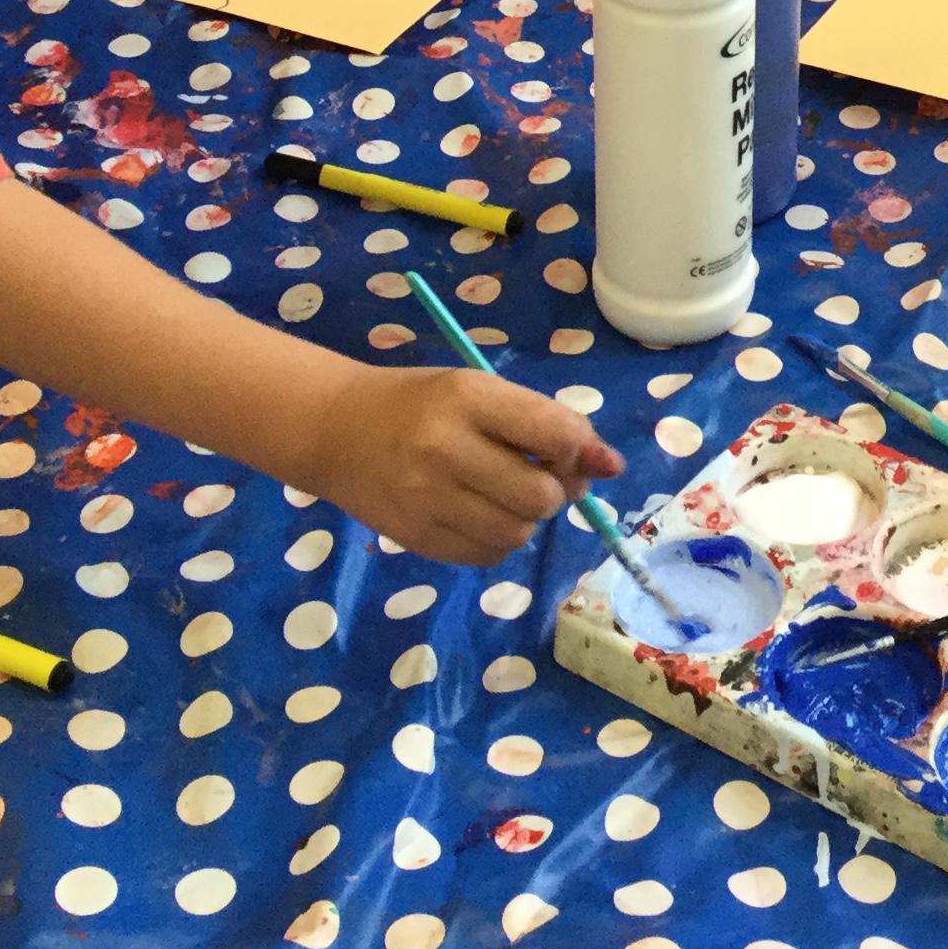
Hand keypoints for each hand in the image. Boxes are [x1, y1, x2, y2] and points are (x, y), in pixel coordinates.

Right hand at [307, 365, 624, 566]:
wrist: (335, 429)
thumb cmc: (420, 403)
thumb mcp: (479, 393)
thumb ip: (544, 423)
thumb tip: (612, 466)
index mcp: (469, 398)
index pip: (556, 435)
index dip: (579, 452)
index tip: (571, 455)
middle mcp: (447, 449)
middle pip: (541, 496)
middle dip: (553, 492)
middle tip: (535, 478)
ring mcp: (427, 499)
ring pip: (518, 533)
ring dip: (525, 519)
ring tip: (502, 495)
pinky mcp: (416, 538)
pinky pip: (488, 556)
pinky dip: (497, 540)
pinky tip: (477, 514)